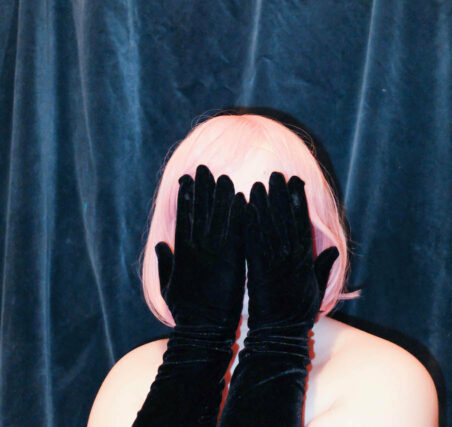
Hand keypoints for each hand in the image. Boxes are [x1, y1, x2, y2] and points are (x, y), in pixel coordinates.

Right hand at [155, 164, 245, 332]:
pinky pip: (237, 234)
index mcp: (182, 254)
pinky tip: (241, 199)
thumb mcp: (167, 288)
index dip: (185, 197)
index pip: (183, 218)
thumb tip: (160, 244)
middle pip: (201, 212)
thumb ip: (165, 264)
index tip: (186, 178)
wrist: (205, 333)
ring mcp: (216, 255)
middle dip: (202, 188)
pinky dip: (238, 216)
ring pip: (219, 218)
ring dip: (220, 196)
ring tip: (222, 177)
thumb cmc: (186, 313)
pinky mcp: (233, 262)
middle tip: (204, 168)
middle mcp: (198, 250)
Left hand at [245, 172, 338, 332]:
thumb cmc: (298, 314)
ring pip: (269, 227)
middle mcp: (291, 257)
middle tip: (276, 174)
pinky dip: (249, 224)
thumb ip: (323, 267)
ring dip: (264, 204)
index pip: (303, 224)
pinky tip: (244, 209)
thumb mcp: (317, 289)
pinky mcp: (257, 270)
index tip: (295, 181)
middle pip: (285, 220)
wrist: (280, 336)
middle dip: (281, 196)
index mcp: (306, 259)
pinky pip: (253, 243)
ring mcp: (274, 263)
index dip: (299, 201)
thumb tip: (333, 250)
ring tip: (259, 184)